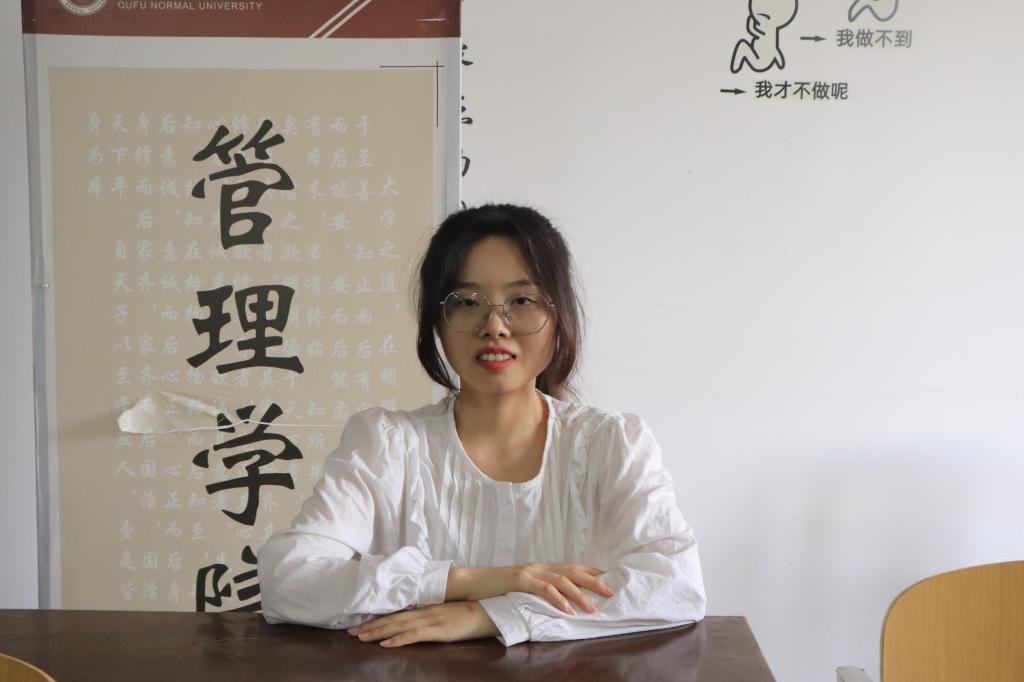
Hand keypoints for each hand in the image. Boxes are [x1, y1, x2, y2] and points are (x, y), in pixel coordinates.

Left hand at [346, 601, 498, 646]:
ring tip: (361, 638)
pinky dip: (398, 639)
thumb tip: (415, 619)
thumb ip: (430, 614)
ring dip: (378, 632)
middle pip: (392, 619)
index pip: (396, 613)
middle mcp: (424, 612)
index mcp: (425, 608)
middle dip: (370, 626)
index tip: (360, 624)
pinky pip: (414, 635)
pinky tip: (386, 644)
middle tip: (351, 632)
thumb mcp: (445, 611)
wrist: (486, 610)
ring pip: (398, 626)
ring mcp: (430, 620)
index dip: (378, 619)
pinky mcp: (438, 630)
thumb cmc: (467, 613)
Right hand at [447, 563, 615, 615]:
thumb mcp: (522, 587)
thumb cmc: (496, 588)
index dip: (590, 572)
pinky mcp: (520, 580)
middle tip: (611, 591)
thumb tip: (556, 600)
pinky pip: (545, 589)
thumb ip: (538, 589)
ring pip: (563, 580)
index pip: (571, 567)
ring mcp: (530, 572)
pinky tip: (569, 610)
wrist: (473, 582)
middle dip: (594, 581)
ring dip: (580, 595)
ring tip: (593, 607)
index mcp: (541, 568)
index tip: (608, 579)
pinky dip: (559, 599)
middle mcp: (539, 567)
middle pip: (572, 571)